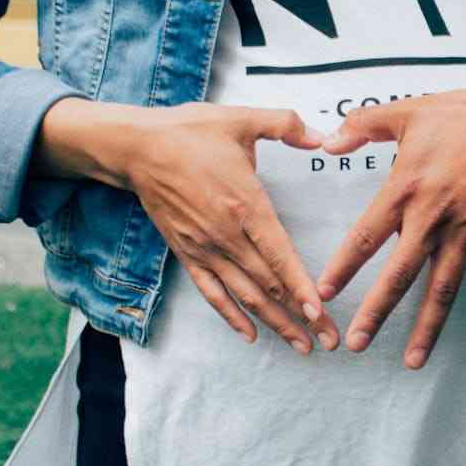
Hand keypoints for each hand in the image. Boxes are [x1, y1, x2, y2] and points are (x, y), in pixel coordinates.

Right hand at [36, 98, 339, 352]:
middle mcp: (226, 235)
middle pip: (269, 285)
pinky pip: (212, 293)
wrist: (136, 148)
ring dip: (274, 323)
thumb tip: (321, 136)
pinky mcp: (188, 253)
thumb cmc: (190, 133)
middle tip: (329, 340)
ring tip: (302, 346)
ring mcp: (205, 248)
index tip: (320, 313)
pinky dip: (231, 316)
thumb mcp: (241, 119)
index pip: (279, 255)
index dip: (300, 287)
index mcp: (245, 205)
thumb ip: (286, 125)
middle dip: (301, 316)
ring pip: (245, 296)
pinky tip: (250, 335)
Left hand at [318, 86, 465, 367]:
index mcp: (406, 189)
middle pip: (399, 276)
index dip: (344, 267)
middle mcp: (433, 219)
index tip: (323, 295)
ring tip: (412, 361)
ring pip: (442, 290)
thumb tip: (327, 142)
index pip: (366, 236)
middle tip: (355, 344)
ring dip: (427, 328)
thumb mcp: (409, 111)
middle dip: (376, 313)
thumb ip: (364, 126)